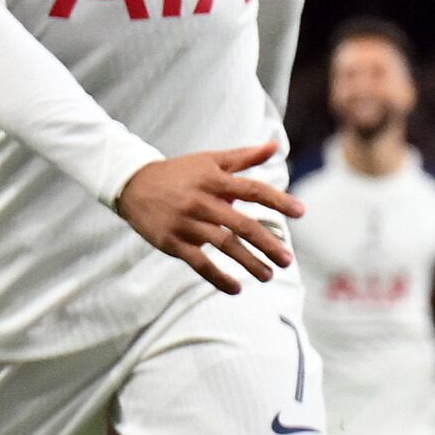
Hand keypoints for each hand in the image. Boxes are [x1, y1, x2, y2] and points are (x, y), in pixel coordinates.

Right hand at [116, 142, 300, 294]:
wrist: (132, 184)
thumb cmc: (179, 173)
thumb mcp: (210, 160)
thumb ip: (244, 156)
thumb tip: (275, 146)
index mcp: (214, 180)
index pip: (252, 190)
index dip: (278, 200)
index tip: (301, 212)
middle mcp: (201, 201)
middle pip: (241, 224)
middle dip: (267, 243)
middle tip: (287, 259)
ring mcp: (186, 223)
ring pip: (223, 245)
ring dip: (248, 263)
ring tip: (269, 275)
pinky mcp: (172, 242)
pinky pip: (199, 263)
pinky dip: (218, 277)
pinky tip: (236, 288)